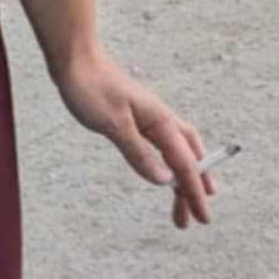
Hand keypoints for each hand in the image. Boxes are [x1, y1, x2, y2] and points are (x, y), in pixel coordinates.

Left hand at [56, 46, 214, 228]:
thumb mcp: (113, 123)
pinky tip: (163, 175)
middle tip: (194, 220)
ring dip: (182, 179)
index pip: (185, 164)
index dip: (194, 192)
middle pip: (188, 159)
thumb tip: (164, 181)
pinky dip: (169, 164)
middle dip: (193, 189)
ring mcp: (150, 118)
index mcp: (161, 122)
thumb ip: (138, 152)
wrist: (75, 59)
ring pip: (177, 153)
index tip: (203, 218)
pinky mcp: (136, 118)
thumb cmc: (91, 87)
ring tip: (181, 206)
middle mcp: (161, 120)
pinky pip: (162, 146)